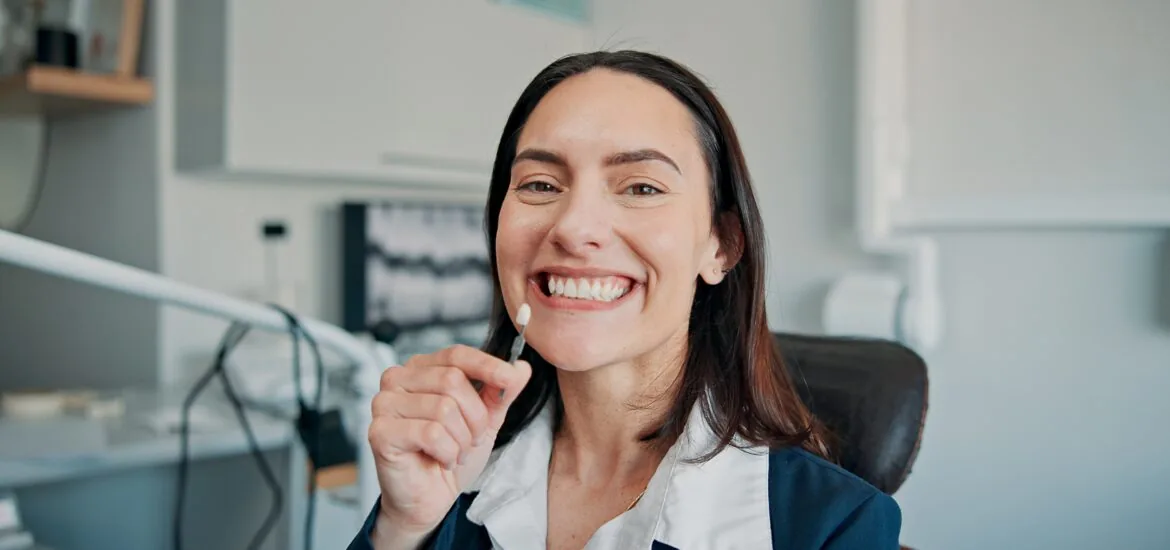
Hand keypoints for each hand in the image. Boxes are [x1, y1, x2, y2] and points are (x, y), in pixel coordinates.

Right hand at [367, 344, 531, 544]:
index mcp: (421, 368)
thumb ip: (500, 393)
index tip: (511, 377)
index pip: (457, 355)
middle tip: (473, 439)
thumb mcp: (485, 420)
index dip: (487, 365)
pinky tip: (441, 460)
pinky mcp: (380, 431)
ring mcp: (384, 404)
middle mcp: (397, 379)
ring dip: (461, 439)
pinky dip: (446, 452)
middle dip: (475, 417)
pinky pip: (430, 433)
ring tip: (455, 451)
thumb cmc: (449, 455)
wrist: (429, 498)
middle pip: (452, 381)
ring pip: (443, 408)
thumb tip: (521, 367)